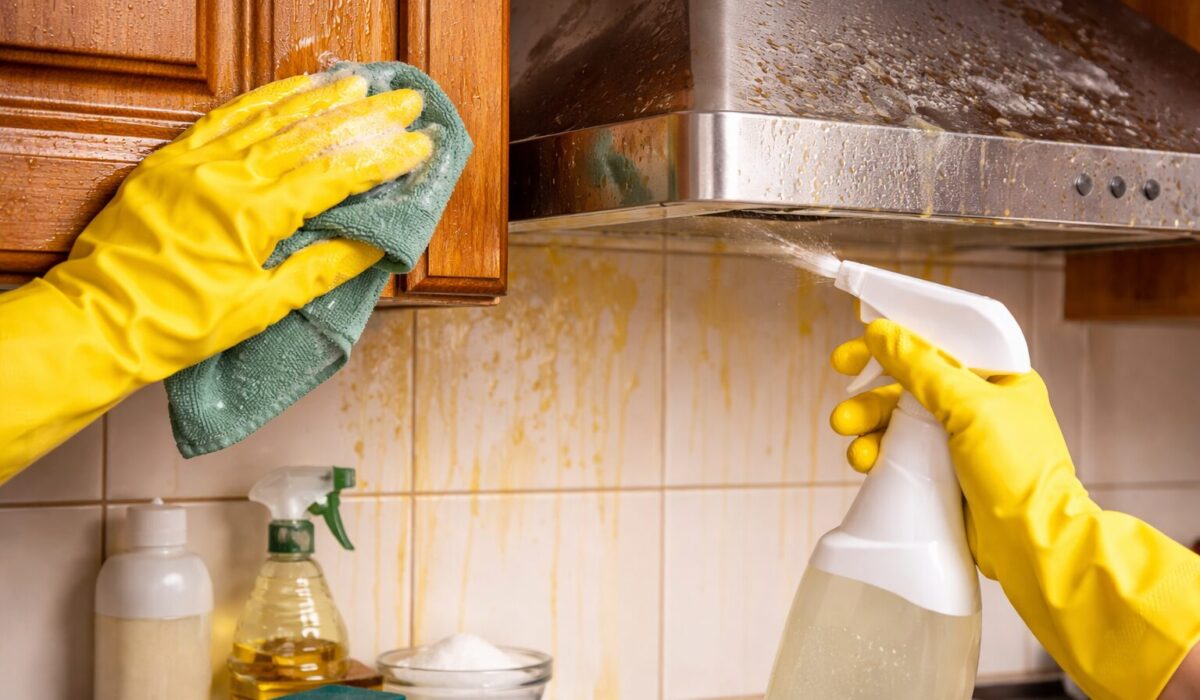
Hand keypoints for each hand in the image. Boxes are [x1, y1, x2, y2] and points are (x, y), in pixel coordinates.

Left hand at [0, 73, 431, 475]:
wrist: (99, 321)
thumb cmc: (178, 325)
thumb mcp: (260, 309)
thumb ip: (319, 270)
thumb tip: (372, 248)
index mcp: (254, 215)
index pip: (334, 176)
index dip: (381, 159)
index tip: (418, 145)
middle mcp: (227, 177)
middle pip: (309, 136)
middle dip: (363, 118)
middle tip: (403, 102)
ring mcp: (195, 163)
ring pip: (269, 118)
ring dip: (318, 100)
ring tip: (358, 86)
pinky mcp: (170, 162)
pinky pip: (224, 118)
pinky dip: (261, 101)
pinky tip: (289, 90)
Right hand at [828, 319, 1199, 699]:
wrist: (1033, 546)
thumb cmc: (1021, 474)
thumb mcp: (970, 408)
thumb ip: (923, 367)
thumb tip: (884, 334)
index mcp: (998, 378)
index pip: (941, 343)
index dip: (898, 339)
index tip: (860, 343)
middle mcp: (978, 406)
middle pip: (911, 383)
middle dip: (873, 389)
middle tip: (844, 391)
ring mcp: (959, 442)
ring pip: (899, 420)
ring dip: (868, 422)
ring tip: (848, 433)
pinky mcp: (943, 475)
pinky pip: (899, 454)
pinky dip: (877, 453)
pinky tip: (864, 460)